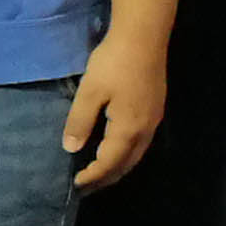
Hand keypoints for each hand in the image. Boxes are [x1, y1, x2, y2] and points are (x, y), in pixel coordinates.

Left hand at [66, 29, 167, 190]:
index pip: (110, 163)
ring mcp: (154, 120)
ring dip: (118, 167)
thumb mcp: (89, 92)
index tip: (76, 185)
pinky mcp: (155, 109)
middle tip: (87, 187)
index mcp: (128, 129)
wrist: (144, 38)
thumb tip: (70, 148)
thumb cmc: (113, 64)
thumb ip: (80, 122)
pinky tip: (115, 149)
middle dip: (107, 178)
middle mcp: (146, 130)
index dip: (93, 176)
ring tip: (99, 174)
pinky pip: (141, 142)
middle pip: (127, 164)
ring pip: (137, 154)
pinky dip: (127, 154)